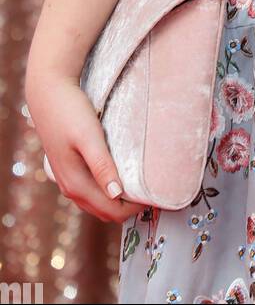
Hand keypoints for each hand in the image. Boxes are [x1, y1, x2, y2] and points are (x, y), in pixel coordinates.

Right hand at [25, 71, 142, 222]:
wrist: (47, 92)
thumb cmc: (70, 111)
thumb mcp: (89, 136)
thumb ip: (101, 166)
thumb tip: (116, 194)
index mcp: (76, 184)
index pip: (112, 210)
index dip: (135, 208)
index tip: (156, 196)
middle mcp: (70, 188)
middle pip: (105, 212)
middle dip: (129, 208)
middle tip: (154, 192)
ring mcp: (67, 180)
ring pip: (97, 203)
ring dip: (118, 201)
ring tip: (141, 185)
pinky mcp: (69, 169)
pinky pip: (91, 192)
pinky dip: (108, 192)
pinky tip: (121, 176)